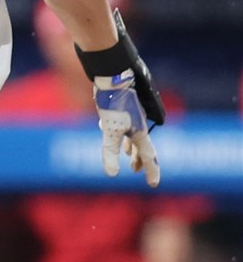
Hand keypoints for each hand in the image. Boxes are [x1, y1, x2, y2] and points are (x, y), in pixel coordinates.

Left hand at [94, 70, 159, 186]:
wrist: (112, 77)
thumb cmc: (113, 104)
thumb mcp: (110, 131)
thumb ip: (111, 152)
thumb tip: (112, 176)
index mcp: (140, 132)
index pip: (148, 156)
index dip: (151, 171)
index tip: (154, 184)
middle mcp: (138, 124)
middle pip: (141, 147)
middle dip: (139, 160)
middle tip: (135, 171)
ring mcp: (131, 116)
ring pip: (132, 135)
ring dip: (130, 147)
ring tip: (127, 155)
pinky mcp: (122, 108)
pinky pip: (123, 125)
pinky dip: (119, 132)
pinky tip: (106, 128)